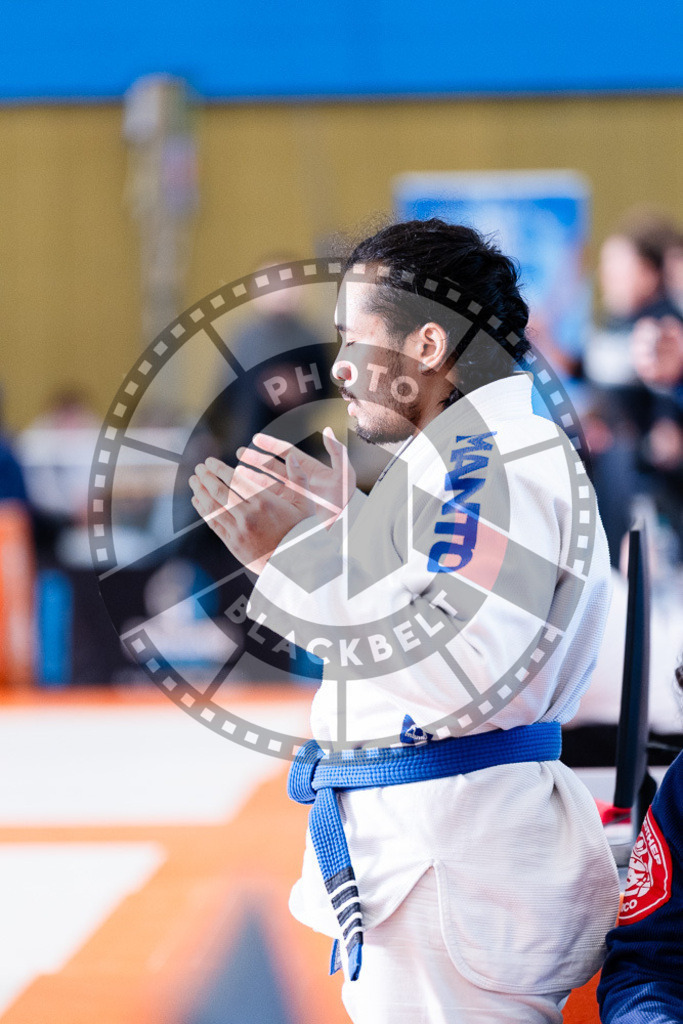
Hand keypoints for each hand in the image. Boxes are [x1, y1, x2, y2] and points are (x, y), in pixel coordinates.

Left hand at [189, 454, 313, 574]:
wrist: (296, 564)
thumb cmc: (302, 532)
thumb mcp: (306, 504)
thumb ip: (299, 479)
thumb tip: (293, 457)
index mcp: (265, 502)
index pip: (235, 480)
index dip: (219, 469)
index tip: (210, 461)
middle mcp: (249, 515)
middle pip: (220, 492)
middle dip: (206, 477)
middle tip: (198, 467)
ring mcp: (239, 531)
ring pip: (213, 507)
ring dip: (200, 492)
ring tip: (194, 481)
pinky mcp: (233, 544)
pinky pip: (213, 524)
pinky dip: (203, 510)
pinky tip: (197, 501)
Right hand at [237, 426, 355, 526]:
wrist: (344, 525)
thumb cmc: (346, 499)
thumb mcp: (345, 474)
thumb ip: (338, 452)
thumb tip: (328, 430)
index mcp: (308, 468)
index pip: (286, 452)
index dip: (271, 444)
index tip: (255, 439)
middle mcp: (297, 480)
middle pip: (272, 465)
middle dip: (255, 459)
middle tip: (239, 453)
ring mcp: (290, 494)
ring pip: (266, 482)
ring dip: (251, 476)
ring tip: (234, 471)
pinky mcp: (286, 508)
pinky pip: (267, 499)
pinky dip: (254, 494)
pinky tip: (242, 491)